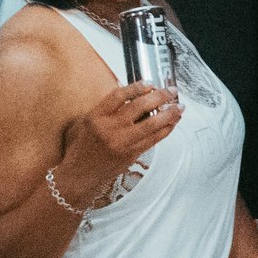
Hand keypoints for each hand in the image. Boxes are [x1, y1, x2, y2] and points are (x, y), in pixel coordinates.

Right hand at [53, 83, 181, 204]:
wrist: (79, 175)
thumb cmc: (83, 147)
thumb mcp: (86, 122)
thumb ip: (106, 109)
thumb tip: (133, 94)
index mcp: (96, 117)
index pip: (119, 95)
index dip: (137, 87)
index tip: (150, 83)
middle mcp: (109, 128)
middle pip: (140, 106)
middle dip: (160, 96)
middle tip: (171, 91)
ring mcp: (122, 142)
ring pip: (152, 123)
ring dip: (169, 113)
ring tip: (179, 106)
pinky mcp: (131, 154)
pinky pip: (154, 139)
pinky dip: (166, 129)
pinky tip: (173, 122)